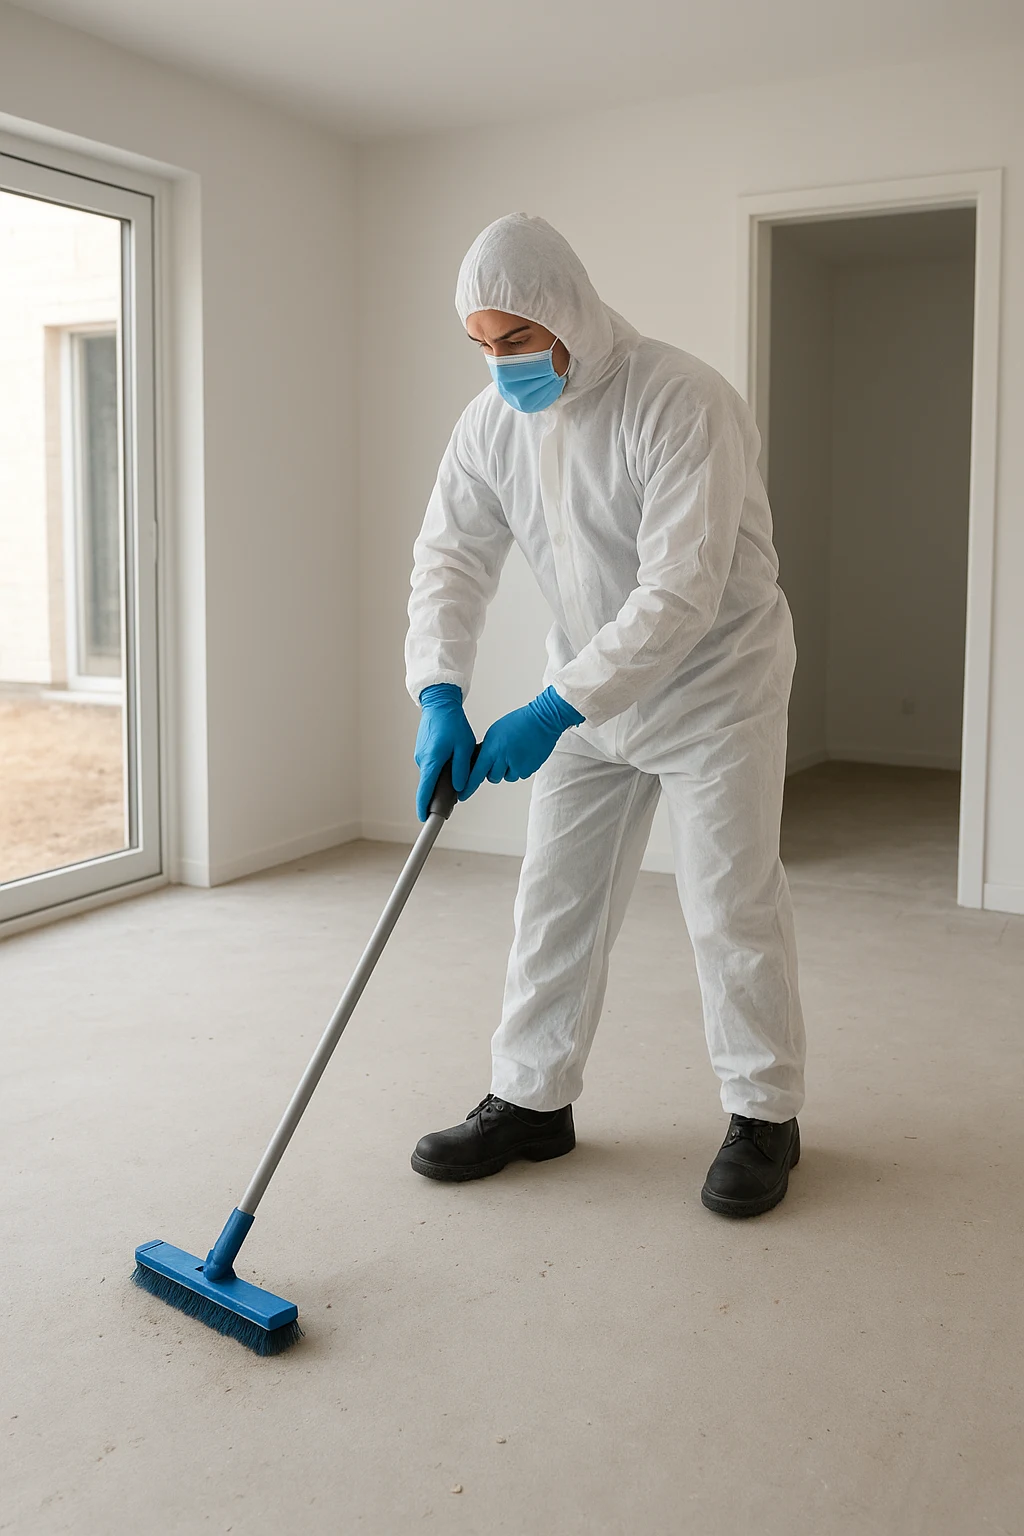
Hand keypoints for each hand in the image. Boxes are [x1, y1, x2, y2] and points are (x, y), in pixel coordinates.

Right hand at [415, 685, 476, 821]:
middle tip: (454, 795)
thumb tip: (459, 787)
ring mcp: (420, 756)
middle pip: (429, 785)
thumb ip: (461, 769)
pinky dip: (440, 769)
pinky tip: (452, 760)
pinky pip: (431, 766)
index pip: (425, 790)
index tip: (424, 818)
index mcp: (431, 761)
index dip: (424, 806)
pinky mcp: (423, 751)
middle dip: (440, 793)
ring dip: (442, 778)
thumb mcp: (463, 747)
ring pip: (432, 775)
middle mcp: (422, 760)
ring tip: (458, 768)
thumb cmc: (452, 722)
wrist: (440, 703)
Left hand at [461, 687, 583, 799]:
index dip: (469, 786)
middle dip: (494, 771)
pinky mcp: (530, 769)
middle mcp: (504, 758)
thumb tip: (479, 763)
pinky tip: (524, 754)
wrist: (543, 720)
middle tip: (501, 758)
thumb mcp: (495, 732)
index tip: (462, 795)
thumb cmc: (518, 722)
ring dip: (508, 770)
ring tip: (515, 752)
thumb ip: (487, 749)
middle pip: (492, 777)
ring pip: (508, 777)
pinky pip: (521, 775)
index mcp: (492, 748)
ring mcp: (518, 765)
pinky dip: (521, 768)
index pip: (477, 773)